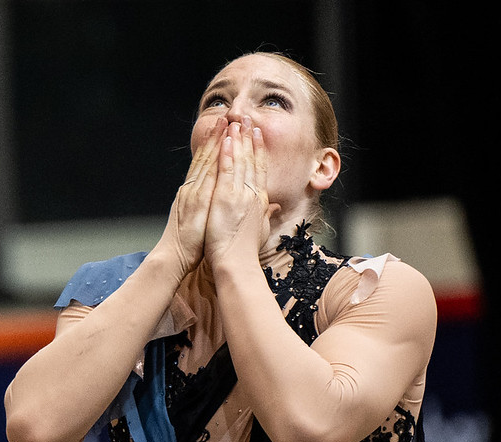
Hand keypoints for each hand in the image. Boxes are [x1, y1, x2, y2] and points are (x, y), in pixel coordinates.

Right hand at [155, 117, 226, 279]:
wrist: (174, 257)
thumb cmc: (190, 246)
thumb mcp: (202, 224)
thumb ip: (212, 211)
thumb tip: (221, 205)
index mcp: (194, 195)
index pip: (206, 167)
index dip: (215, 149)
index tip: (225, 132)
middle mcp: (192, 189)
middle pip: (206, 159)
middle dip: (216, 137)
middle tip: (227, 117)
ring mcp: (193, 192)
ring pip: (206, 161)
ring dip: (215, 141)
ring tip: (225, 122)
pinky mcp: (196, 198)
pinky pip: (207, 173)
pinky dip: (213, 157)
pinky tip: (221, 143)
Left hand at [204, 117, 279, 270]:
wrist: (236, 263)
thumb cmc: (245, 251)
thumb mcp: (260, 230)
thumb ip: (267, 215)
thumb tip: (275, 207)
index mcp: (260, 201)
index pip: (261, 170)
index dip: (259, 151)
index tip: (257, 135)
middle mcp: (252, 195)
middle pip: (252, 161)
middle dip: (250, 138)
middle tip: (248, 120)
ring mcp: (240, 195)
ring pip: (240, 161)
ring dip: (238, 140)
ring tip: (236, 122)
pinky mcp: (226, 198)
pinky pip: (227, 171)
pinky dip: (227, 153)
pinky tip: (226, 139)